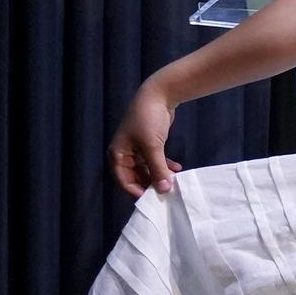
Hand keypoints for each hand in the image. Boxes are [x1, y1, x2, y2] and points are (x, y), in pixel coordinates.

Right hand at [108, 82, 183, 197]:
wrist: (158, 95)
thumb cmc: (148, 119)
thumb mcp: (152, 147)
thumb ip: (158, 169)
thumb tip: (164, 189)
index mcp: (118, 154)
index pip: (124, 181)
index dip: (138, 191)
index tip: (154, 199)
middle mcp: (125, 154)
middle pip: (136, 177)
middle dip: (151, 184)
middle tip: (167, 191)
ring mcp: (137, 150)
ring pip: (147, 170)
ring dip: (160, 175)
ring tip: (174, 181)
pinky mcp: (149, 145)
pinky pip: (154, 161)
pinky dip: (165, 166)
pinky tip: (177, 169)